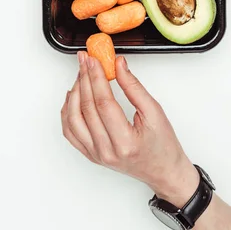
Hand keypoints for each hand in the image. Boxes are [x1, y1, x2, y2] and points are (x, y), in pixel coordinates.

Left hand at [61, 52, 199, 205]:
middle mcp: (106, 151)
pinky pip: (70, 132)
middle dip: (84, 78)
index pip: (103, 103)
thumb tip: (118, 65)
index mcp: (125, 143)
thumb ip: (134, 87)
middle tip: (85, 59)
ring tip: (81, 75)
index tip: (94, 59)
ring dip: (74, 92)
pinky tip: (73, 96)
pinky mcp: (90, 154)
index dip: (96, 77)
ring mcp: (95, 154)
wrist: (163, 170)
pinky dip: (67, 111)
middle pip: (87, 108)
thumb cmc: (163, 145)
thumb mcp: (155, 111)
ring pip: (73, 119)